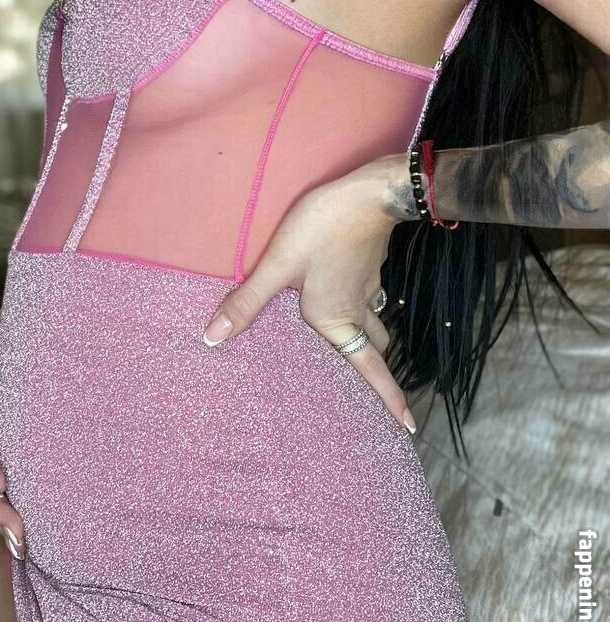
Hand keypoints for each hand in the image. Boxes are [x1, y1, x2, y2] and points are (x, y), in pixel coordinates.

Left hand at [200, 159, 417, 433]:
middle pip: (374, 350)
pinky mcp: (370, 265)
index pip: (371, 371)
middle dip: (376, 371)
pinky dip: (363, 308)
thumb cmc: (322, 230)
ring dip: (371, 339)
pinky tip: (347, 296)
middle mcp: (357, 311)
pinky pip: (369, 299)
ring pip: (375, 323)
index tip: (409, 428)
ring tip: (359, 348)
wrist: (371, 193)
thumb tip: (211, 339)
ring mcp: (368, 287)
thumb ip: (246, 302)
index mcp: (335, 321)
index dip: (391, 401)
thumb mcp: (277, 265)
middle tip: (376, 390)